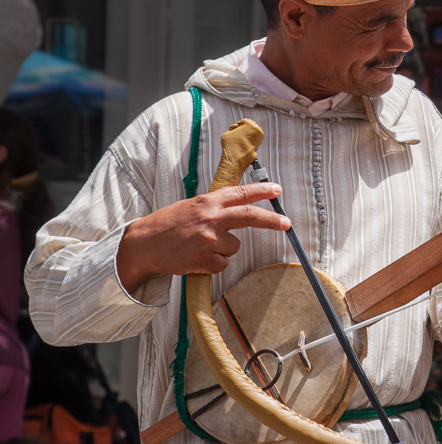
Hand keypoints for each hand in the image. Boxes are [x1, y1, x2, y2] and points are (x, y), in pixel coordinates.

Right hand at [117, 183, 289, 292]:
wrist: (142, 245)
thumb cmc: (166, 225)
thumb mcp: (191, 206)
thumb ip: (214, 206)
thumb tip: (239, 205)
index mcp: (207, 201)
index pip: (241, 192)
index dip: (262, 190)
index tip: (277, 190)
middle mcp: (211, 218)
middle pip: (250, 216)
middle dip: (272, 220)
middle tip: (286, 223)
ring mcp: (208, 239)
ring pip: (235, 246)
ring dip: (224, 249)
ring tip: (201, 246)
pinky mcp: (204, 260)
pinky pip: (223, 264)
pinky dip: (213, 264)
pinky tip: (196, 258)